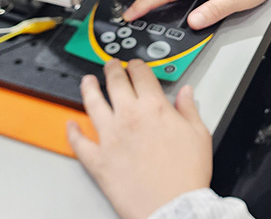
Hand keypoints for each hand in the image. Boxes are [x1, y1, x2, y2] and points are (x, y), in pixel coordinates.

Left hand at [67, 59, 212, 218]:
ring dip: (88, 89)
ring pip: (93, 103)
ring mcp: (110, 137)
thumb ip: (189, 110)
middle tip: (110, 65)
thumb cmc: (186, 175)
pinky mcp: (98, 159)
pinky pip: (79, 142)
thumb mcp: (199, 135)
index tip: (136, 64)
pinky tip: (71, 125)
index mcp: (154, 107)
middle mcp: (129, 117)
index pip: (142, 74)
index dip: (138, 65)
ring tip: (87, 82)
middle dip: (112, 69)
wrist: (173, 207)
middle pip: (115, 82)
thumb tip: (186, 93)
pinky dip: (72, 132)